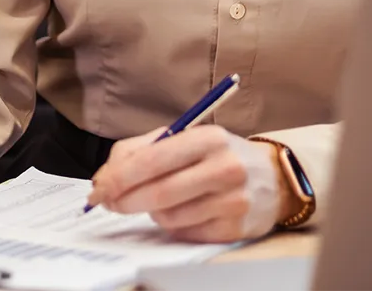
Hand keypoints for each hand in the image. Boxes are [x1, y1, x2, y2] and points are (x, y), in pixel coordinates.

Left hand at [85, 126, 291, 242]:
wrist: (273, 177)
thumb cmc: (218, 155)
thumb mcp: (187, 138)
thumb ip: (143, 149)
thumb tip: (104, 178)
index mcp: (208, 138)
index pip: (153, 159)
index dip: (119, 177)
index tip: (98, 188)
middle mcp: (224, 168)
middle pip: (159, 192)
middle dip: (125, 200)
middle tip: (108, 203)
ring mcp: (232, 201)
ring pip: (170, 216)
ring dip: (152, 212)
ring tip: (158, 201)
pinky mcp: (235, 228)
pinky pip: (186, 232)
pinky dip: (174, 225)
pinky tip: (182, 212)